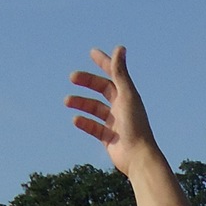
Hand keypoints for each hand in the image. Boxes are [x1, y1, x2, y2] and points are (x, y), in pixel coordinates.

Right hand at [65, 45, 160, 176]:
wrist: (138, 157)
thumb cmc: (135, 125)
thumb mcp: (126, 95)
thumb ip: (120, 72)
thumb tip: (119, 48)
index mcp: (128, 96)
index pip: (114, 75)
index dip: (104, 63)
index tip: (92, 53)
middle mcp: (122, 108)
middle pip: (102, 90)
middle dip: (87, 82)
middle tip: (72, 78)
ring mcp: (115, 123)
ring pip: (95, 109)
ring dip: (81, 103)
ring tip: (67, 101)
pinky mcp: (109, 138)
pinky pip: (93, 127)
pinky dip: (84, 122)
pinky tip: (76, 120)